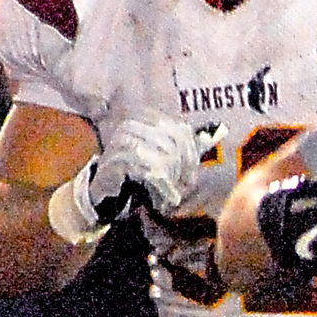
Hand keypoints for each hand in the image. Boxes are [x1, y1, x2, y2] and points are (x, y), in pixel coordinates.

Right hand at [50, 115, 208, 242]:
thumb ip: (184, 146)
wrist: (105, 191)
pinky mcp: (116, 160)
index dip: (191, 155)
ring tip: (174, 194)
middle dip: (184, 169)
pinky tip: (168, 198)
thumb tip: (212, 136)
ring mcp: (121, 140)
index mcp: (145, 117)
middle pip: (173, 143)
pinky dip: (163, 187)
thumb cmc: (138, 174)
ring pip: (163, 156)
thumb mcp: (164, 158)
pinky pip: (149, 171)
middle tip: (184, 187)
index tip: (191, 176)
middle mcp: (132, 124)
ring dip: (173, 179)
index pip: (181, 131)